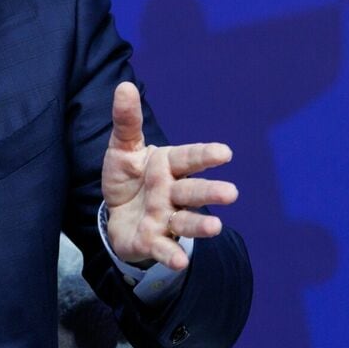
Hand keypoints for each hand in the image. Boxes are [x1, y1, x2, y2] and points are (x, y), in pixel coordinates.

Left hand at [101, 81, 237, 270]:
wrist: (117, 215)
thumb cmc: (129, 178)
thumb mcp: (122, 148)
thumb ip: (126, 121)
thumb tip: (124, 86)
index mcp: (168, 166)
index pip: (188, 159)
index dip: (205, 156)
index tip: (224, 153)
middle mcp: (172, 193)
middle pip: (192, 191)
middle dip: (210, 192)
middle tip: (231, 193)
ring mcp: (165, 218)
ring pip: (185, 221)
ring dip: (200, 225)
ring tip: (216, 227)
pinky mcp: (153, 241)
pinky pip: (164, 248)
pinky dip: (172, 255)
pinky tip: (180, 261)